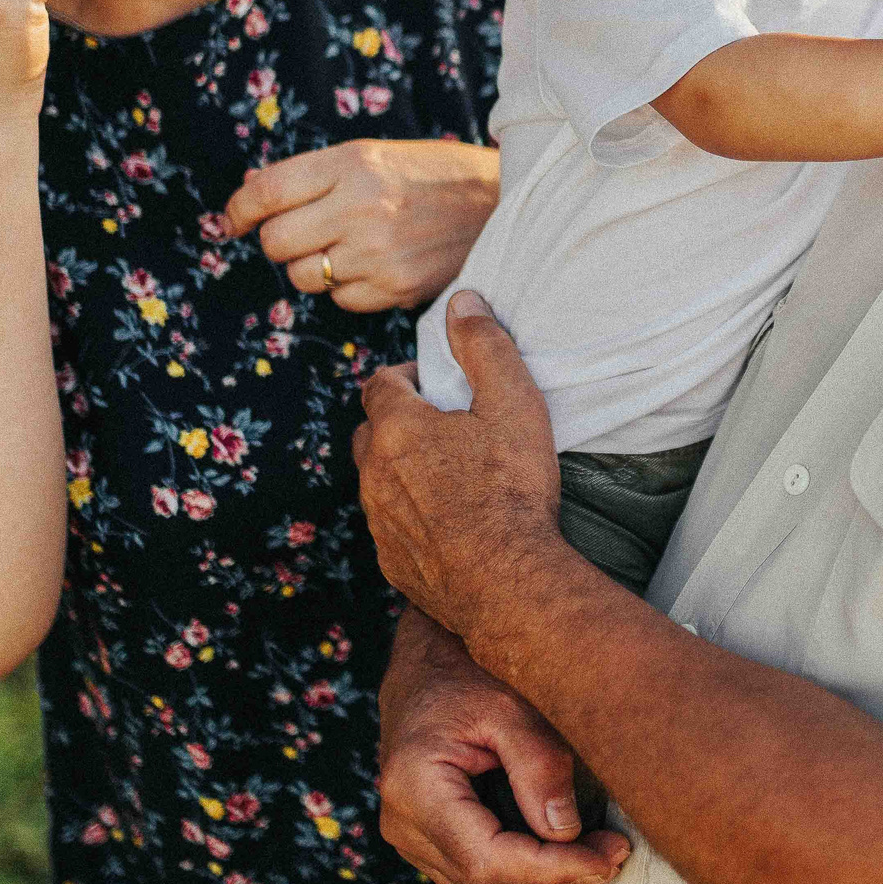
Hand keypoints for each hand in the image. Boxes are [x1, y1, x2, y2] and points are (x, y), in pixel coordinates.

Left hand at [223, 140, 497, 310]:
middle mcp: (362, 208)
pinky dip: (348, 288)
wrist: (503, 202)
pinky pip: (341, 300)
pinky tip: (375, 266)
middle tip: (302, 233)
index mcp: (352, 165)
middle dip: (280, 240)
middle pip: (277, 242)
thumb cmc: (432, 174)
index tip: (234, 219)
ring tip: (346, 248)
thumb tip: (247, 195)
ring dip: (314, 266)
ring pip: (305, 277)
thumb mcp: (372, 155)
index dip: (239, 209)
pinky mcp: (397, 288)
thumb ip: (314, 176)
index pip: (267, 192)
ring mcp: (379, 253)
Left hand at [354, 291, 563, 635]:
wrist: (507, 582)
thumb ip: (484, 346)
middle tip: (439, 424)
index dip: (402, 377)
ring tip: (447, 473)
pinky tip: (448, 521)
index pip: (379, 385)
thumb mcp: (513, 403)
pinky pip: (390, 526)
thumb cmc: (513, 490)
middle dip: (395, 422)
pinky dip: (409, 515)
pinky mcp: (391, 561)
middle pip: (369, 433)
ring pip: (376, 482)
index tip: (431, 383)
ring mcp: (379, 521)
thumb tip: (462, 300)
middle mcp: (375, 473)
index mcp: (398, 428)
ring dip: (400, 470)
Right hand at [377, 613, 629, 883]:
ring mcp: (414, 842)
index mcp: (417, 787)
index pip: (489, 859)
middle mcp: (405, 824)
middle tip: (617, 854)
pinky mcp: (431, 847)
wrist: (427, 662)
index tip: (607, 856)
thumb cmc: (467, 671)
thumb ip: (537, 764)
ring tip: (602, 869)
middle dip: (561, 883)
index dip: (553, 870)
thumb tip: (565, 831)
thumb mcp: (508, 701)